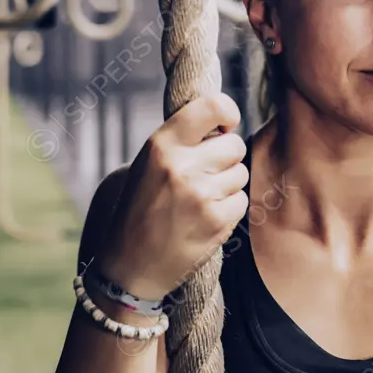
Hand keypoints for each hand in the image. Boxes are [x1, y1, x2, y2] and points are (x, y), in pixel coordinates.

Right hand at [97, 93, 248, 300]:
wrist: (130, 266)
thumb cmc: (139, 210)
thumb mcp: (147, 164)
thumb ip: (181, 141)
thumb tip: (222, 123)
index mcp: (161, 144)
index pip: (212, 106)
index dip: (227, 112)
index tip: (226, 124)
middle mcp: (182, 165)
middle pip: (235, 144)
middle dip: (226, 158)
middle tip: (206, 173)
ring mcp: (201, 194)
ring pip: (241, 174)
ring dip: (228, 185)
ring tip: (199, 199)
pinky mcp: (217, 221)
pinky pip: (241, 201)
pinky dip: (229, 209)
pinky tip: (204, 218)